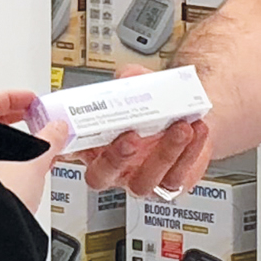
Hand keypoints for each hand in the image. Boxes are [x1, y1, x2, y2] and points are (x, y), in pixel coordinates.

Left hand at [0, 89, 71, 213]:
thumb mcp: (33, 162)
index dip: (12, 96)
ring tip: (39, 144)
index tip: (30, 99)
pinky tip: (31, 168)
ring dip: (17, 142)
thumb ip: (50, 140)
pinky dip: (14, 161)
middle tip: (35, 117)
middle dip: (16, 119)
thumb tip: (58, 128)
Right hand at [71, 66, 213, 197]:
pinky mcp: (169, 183)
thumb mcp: (140, 86)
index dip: (62, 148)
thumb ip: (132, 79)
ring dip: (164, 153)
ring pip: (144, 181)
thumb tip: (129, 77)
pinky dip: (190, 153)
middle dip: (116, 157)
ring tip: (180, 127)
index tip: (71, 133)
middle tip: (131, 136)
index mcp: (95, 145)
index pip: (68, 151)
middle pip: (101, 176)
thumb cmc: (154, 106)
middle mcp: (115, 167)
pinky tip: (197, 130)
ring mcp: (140, 178)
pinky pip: (176, 177)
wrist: (187, 115)